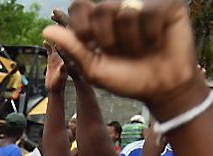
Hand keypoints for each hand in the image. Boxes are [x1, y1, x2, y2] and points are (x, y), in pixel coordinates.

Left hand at [42, 0, 201, 114]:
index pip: (78, 6)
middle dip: (106, 38)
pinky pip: (151, 11)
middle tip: (119, 51)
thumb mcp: (94, 68)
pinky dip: (151, 33)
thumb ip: (73, 48)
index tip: (89, 43)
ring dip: (131, 40)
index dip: (81, 26)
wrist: (160, 89)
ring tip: (141, 49)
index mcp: (97, 22)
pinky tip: (157, 41)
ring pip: (126, 11)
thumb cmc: (126, 79)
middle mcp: (118, 9)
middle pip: (101, 9)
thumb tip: (45, 30)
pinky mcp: (167, 6)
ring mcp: (142, 5)